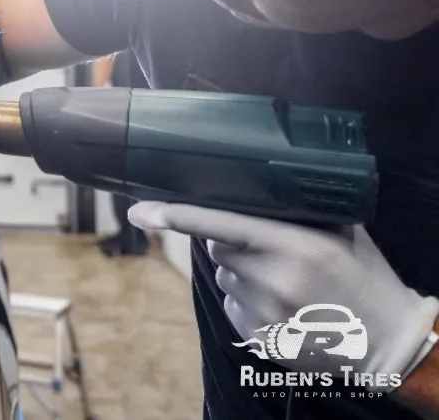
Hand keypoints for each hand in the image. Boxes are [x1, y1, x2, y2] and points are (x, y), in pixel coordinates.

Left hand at [129, 202, 438, 380]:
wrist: (386, 340)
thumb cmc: (364, 278)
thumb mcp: (341, 233)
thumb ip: (297, 210)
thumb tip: (252, 187)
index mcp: (293, 246)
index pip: (220, 225)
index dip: (177, 216)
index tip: (141, 211)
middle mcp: (273, 280)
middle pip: (218, 248)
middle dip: (232, 242)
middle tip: (269, 249)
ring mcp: (263, 313)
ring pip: (225, 278)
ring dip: (242, 273)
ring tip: (286, 281)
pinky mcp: (257, 338)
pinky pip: (233, 306)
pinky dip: (248, 301)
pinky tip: (284, 304)